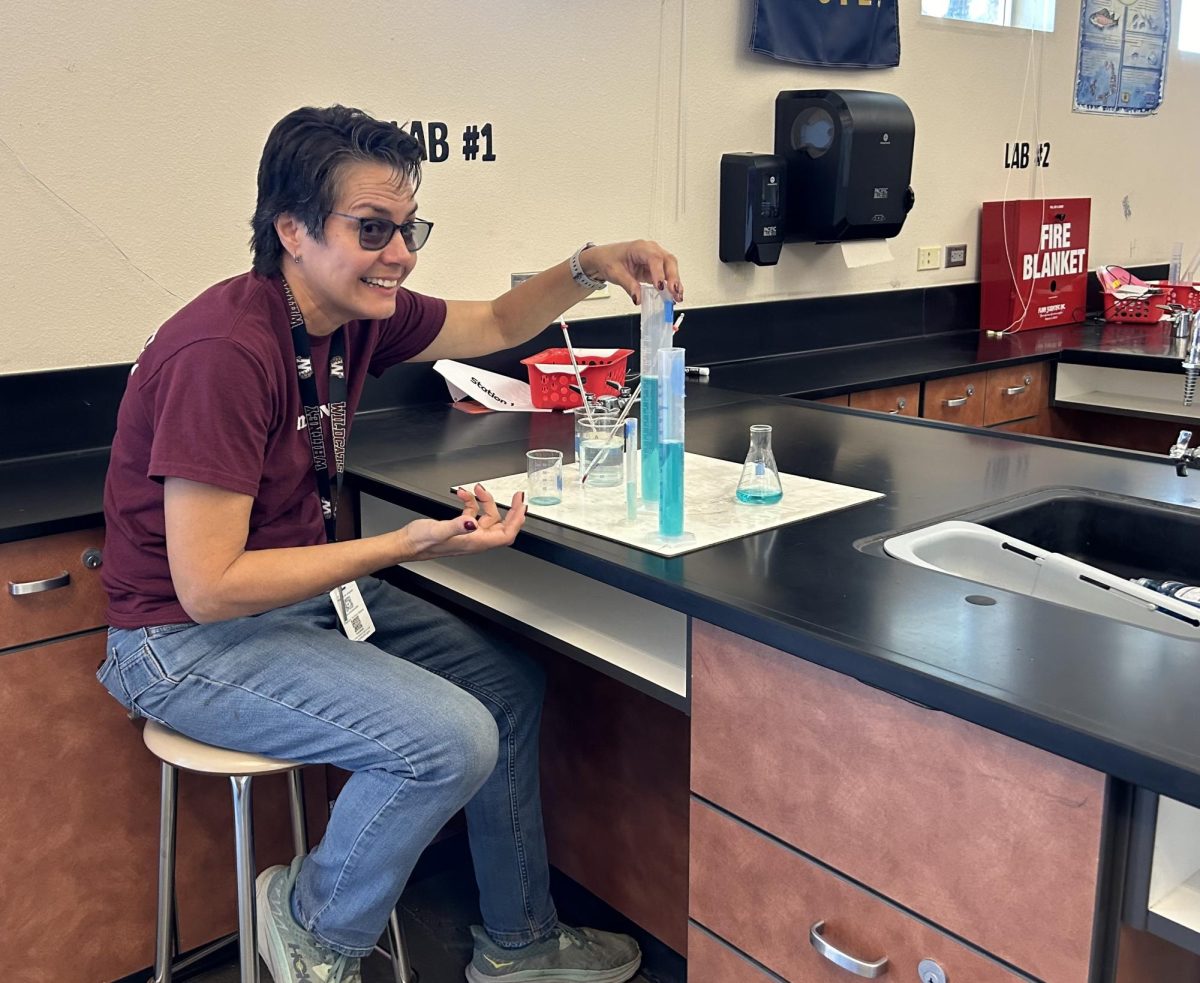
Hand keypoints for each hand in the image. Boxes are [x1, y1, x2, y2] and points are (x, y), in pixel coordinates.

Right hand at [398, 484, 525, 560]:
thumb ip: (456, 525)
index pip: (506, 534)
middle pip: (502, 525)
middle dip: (508, 509)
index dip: (518, 520)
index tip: (522, 505)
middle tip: (514, 496)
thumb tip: (471, 522)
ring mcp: (467, 534)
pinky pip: (472, 513)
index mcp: (474, 542)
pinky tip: (462, 494)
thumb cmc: (420, 542)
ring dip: (484, 501)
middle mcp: (474, 539)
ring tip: (476, 489)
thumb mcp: (438, 530)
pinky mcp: (459, 528)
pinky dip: (470, 502)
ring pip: (486, 516)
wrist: (405, 544)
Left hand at [581, 240, 682, 305]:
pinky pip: (667, 275)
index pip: (654, 258)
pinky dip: (671, 285)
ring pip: (671, 267)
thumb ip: (628, 285)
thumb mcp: (615, 273)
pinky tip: (674, 295)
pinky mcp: (656, 268)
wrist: (605, 258)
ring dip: (676, 282)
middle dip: (673, 277)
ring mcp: (655, 259)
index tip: (660, 286)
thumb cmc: (609, 259)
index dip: (659, 272)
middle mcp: (651, 250)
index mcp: (640, 247)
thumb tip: (638, 298)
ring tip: (677, 297)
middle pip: (668, 261)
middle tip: (674, 292)